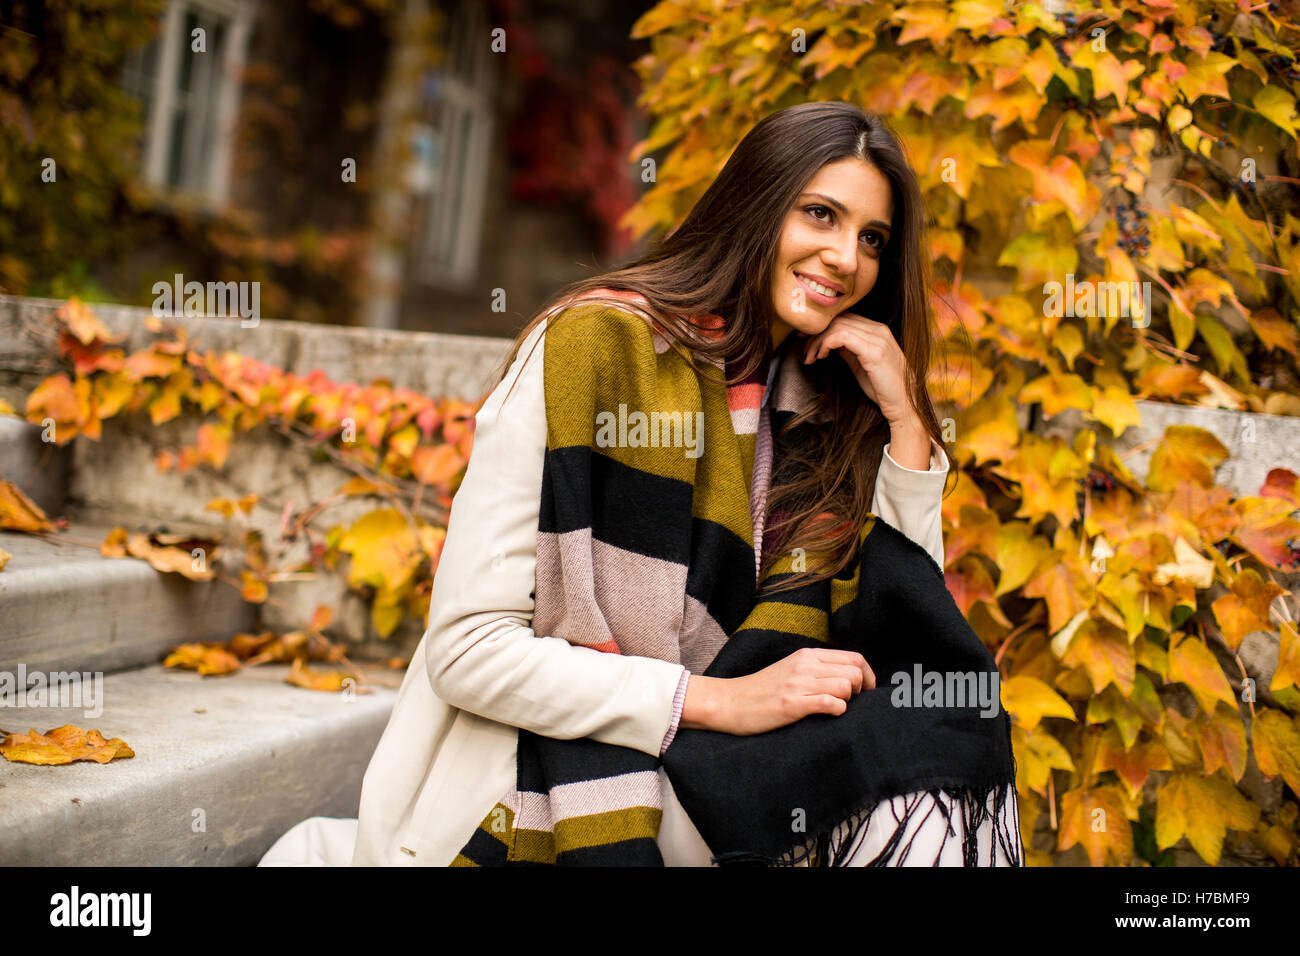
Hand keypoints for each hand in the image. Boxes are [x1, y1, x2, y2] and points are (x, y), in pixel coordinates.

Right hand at [681, 647, 874, 735]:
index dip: (867, 676)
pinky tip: (828, 715)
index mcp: (807, 655)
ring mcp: (798, 684)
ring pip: (847, 685)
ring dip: (848, 701)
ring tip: (834, 709)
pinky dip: (837, 710)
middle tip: (849, 703)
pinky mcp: (792, 704)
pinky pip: (831, 703)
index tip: (864, 692)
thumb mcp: (791, 670)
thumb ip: (816, 669)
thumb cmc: (761, 691)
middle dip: (861, 690)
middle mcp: (805, 665)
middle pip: (855, 671)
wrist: (729, 702)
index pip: (854, 658)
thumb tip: (848, 679)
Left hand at [801, 314, 917, 429]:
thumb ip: (848, 350)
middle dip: (815, 333)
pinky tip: (820, 357)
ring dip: (817, 341)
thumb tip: (828, 343)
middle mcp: (878, 329)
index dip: (822, 328)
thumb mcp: (861, 365)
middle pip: (839, 319)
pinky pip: (842, 336)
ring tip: (809, 358)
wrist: (903, 405)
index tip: (805, 341)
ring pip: (837, 326)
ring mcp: (878, 338)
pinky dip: (825, 344)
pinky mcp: (874, 351)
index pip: (844, 318)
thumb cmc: (882, 388)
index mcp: (877, 330)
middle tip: (803, 350)